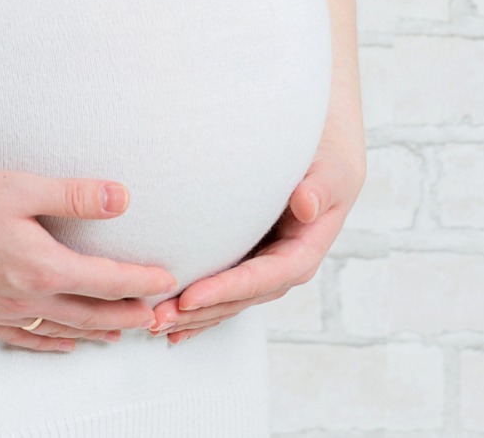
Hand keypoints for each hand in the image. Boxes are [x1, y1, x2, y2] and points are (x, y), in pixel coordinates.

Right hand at [0, 166, 178, 352]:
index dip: (141, 282)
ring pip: (62, 330)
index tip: (167, 280)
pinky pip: (25, 339)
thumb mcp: (23, 187)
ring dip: (96, 332)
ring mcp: (3, 312)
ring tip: (121, 333)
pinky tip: (64, 344)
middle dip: (128, 315)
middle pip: (91, 314)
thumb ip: (76, 195)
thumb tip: (124, 198)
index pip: (107, 281)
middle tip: (156, 316)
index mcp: (43, 267)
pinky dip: (51, 344)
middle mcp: (27, 298)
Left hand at [147, 130, 365, 343]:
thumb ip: (321, 188)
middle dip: (198, 313)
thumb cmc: (327, 162)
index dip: (226, 290)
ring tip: (152, 324)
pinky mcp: (248, 263)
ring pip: (226, 303)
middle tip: (156, 320)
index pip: (262, 279)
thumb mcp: (331, 170)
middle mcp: (282, 270)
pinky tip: (169, 325)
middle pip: (238, 300)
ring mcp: (264, 271)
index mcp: (303, 254)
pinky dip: (196, 310)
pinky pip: (221, 292)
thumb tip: (307, 204)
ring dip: (191, 317)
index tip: (190, 297)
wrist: (326, 158)